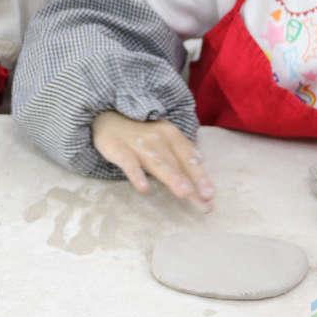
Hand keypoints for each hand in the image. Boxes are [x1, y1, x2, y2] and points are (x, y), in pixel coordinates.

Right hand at [92, 111, 214, 211]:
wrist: (106, 116)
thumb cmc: (140, 134)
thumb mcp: (162, 140)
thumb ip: (179, 155)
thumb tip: (201, 172)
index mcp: (171, 134)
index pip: (188, 156)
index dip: (200, 175)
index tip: (210, 195)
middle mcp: (157, 137)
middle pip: (176, 163)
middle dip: (191, 181)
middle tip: (204, 199)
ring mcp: (137, 143)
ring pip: (157, 162)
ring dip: (172, 177)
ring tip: (184, 193)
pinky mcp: (117, 148)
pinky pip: (128, 163)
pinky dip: (136, 175)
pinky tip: (144, 188)